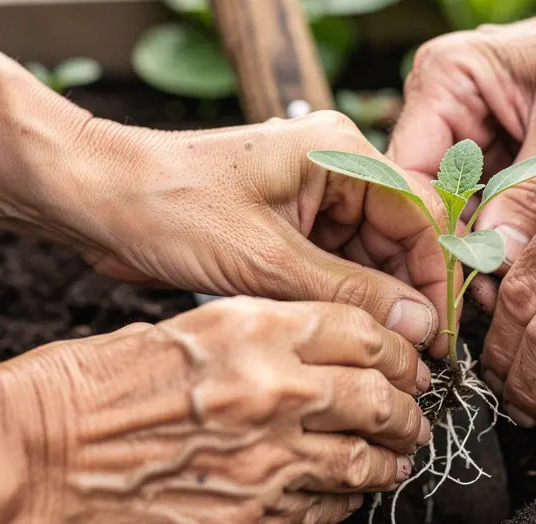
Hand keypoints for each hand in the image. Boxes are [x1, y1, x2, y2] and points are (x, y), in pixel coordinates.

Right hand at [0, 298, 430, 523]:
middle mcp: (274, 392)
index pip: (364, 330)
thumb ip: (262, 335)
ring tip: (397, 458)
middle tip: (412, 414)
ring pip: (365, 460)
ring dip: (391, 459)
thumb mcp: (185, 327)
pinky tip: (349, 492)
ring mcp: (268, 460)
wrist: (36, 456)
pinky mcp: (252, 517)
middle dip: (407, 408)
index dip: (398, 348)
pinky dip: (347, 499)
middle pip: (380, 397)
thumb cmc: (95, 384)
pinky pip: (325, 508)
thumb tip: (318, 351)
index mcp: (256, 331)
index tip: (406, 361)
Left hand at [73, 112, 452, 355]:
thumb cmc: (168, 208)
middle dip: (406, 297)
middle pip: (400, 238)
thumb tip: (419, 325)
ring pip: (371, 258)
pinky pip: (338, 265)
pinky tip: (344, 337)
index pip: (420, 213)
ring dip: (375, 304)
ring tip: (379, 356)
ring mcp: (315, 197)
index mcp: (341, 154)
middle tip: (413, 358)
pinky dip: (343, 301)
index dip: (434, 277)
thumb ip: (350, 293)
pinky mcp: (293, 224)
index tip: (439, 333)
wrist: (97, 201)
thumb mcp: (266, 260)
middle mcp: (337, 169)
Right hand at [389, 0, 535, 293]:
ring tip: (497, 302)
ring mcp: (469, 137)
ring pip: (456, 213)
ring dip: (477, 256)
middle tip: (476, 305)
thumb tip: (495, 259)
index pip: (409, 170)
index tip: (450, 284)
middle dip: (452, 252)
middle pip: (425, 197)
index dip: (425, 231)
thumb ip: (532, 191)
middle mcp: (446, 109)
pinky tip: (512, 281)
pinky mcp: (498, 162)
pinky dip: (501, 246)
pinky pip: (488, 214)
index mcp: (446, 80)